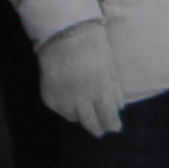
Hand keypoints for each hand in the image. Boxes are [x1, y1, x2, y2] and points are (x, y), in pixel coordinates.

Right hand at [39, 21, 125, 136]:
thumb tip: (118, 108)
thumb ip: (113, 91)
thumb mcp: (109, 70)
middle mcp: (82, 101)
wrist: (63, 35)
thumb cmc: (93, 48)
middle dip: (98, 129)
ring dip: (81, 117)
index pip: (109, 119)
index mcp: (102, 93)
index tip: (115, 127)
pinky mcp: (50, 99)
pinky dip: (66, 108)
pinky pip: (60, 110)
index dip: (112, 125)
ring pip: (74, 118)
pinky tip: (69, 101)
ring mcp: (64, 101)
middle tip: (100, 131)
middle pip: (91, 124)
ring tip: (84, 112)